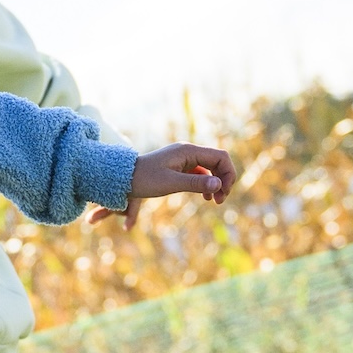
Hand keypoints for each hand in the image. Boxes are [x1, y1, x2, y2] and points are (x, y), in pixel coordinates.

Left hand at [90, 141, 237, 227]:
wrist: (124, 178)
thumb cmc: (145, 180)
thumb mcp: (171, 183)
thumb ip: (196, 183)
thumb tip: (219, 184)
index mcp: (188, 151)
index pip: (220, 157)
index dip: (228, 174)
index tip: (224, 193)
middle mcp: (189, 151)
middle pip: (218, 161)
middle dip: (224, 180)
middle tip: (220, 201)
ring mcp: (185, 158)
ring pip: (210, 168)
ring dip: (216, 183)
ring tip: (214, 201)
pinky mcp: (180, 166)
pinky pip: (200, 173)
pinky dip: (206, 183)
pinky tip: (205, 197)